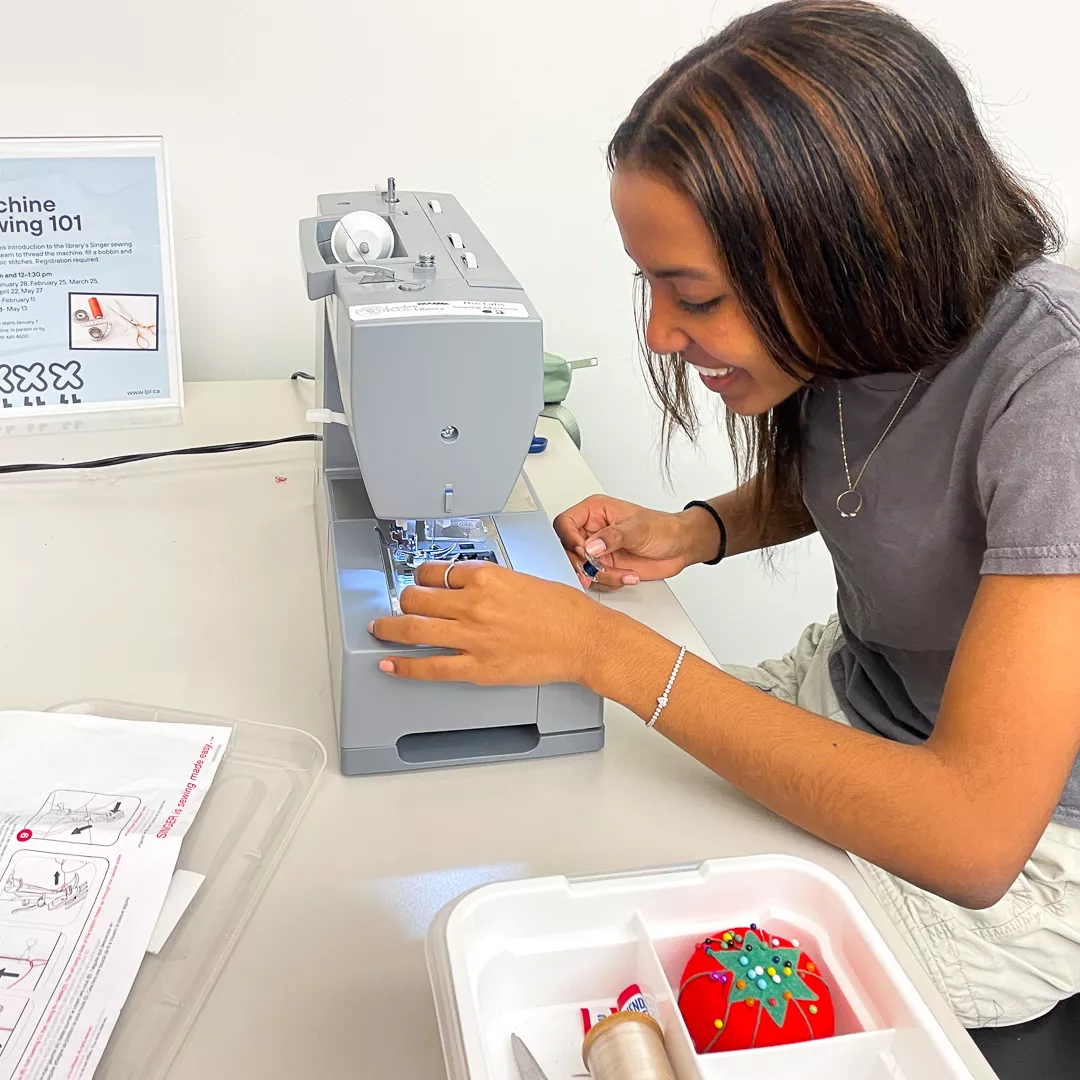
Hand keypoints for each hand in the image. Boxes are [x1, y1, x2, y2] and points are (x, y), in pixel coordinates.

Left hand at [368, 560, 606, 684]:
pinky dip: (404, 666)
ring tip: (379, 628)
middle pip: (418, 597)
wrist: (584, 639)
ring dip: (390, 628)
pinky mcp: (477, 667)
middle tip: (400, 604)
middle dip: (404, 600)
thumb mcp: (524, 579)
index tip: (419, 580)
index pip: (438, 571)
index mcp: (487, 577)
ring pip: (414, 628)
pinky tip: (389, 664)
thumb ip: (493, 584)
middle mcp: (474, 603)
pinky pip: (430, 667)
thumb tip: (471, 588)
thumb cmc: (565, 610)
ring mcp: (472, 636)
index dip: (423, 576)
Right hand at [553, 495, 715, 589]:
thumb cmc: (663, 528)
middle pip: (568, 550)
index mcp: (595, 512)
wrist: (680, 547)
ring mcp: (598, 550)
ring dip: (602, 576)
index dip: (569, 539)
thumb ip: (613, 537)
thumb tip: (591, 546)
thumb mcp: (638, 529)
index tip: (583, 552)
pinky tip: (628, 576)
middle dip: (583, 564)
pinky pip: (596, 580)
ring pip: (581, 568)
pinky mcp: (605, 567)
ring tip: (623, 573)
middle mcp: (592, 531)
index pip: (565, 523)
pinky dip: (611, 582)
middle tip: (597, 570)